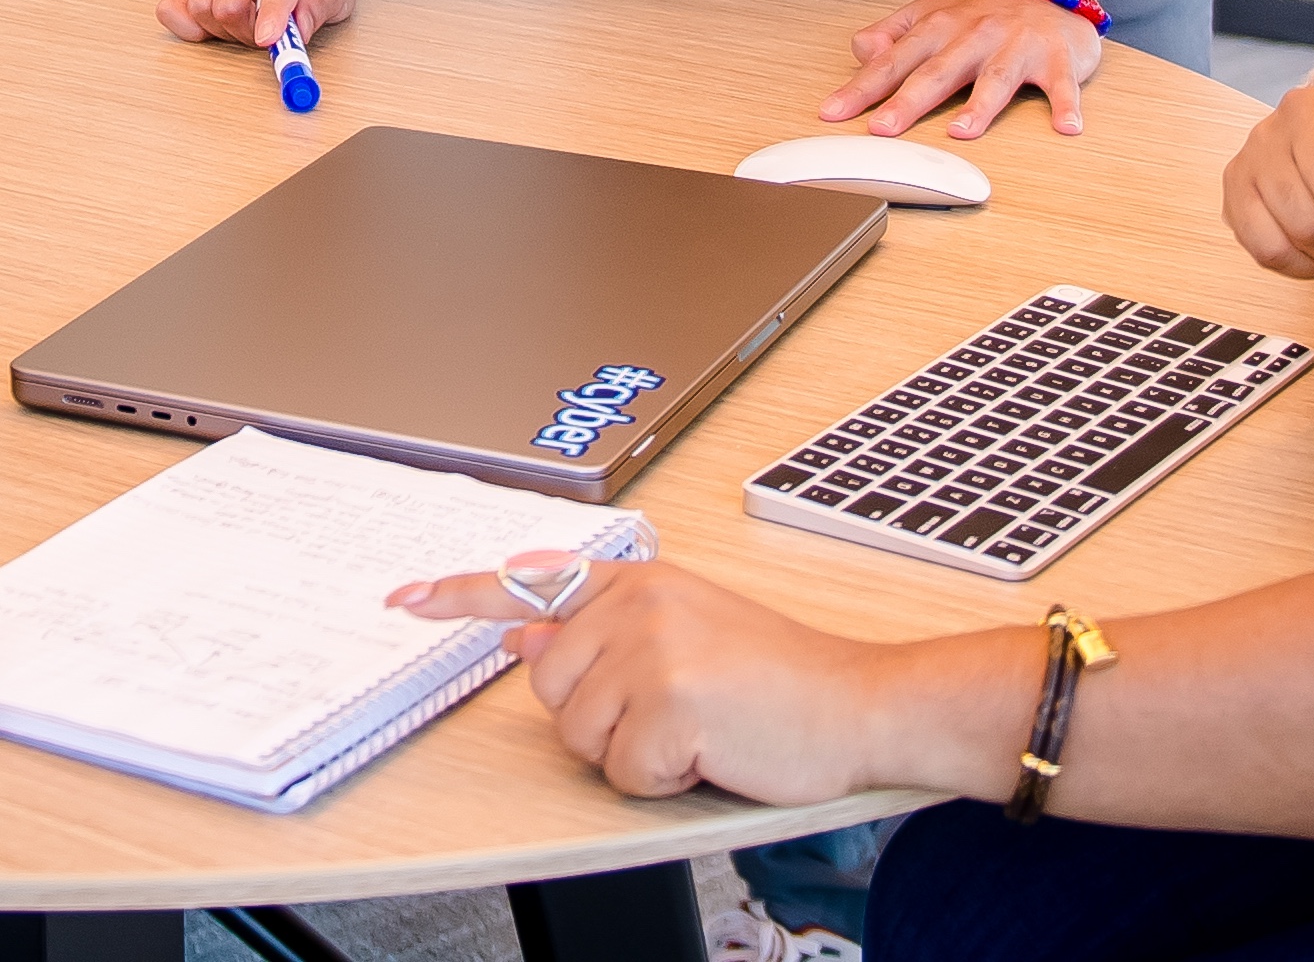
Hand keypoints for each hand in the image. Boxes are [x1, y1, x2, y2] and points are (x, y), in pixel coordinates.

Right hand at [156, 0, 351, 51]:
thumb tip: (295, 34)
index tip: (267, 40)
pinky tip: (218, 22)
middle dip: (249, 33)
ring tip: (249, 22)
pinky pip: (173, 9)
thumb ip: (319, 11)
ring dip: (225, 31)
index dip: (271, 15)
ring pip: (202, 10)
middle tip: (268, 33)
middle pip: (229, 5)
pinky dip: (192, 25)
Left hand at [386, 560, 883, 803]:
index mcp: (646, 581)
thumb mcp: (692, 633)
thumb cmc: (781, 678)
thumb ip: (608, 628)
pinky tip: (708, 750)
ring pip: (578, 737)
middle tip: (673, 709)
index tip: (407, 598)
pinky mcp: (670, 703)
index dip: (462, 595)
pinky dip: (660, 780)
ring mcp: (656, 649)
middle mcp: (644, 603)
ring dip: (631, 753)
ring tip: (696, 727)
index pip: (535, 582)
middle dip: (599, 718)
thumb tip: (523, 632)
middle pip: (549, 687)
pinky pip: (620, 773)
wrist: (858, 703)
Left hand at [823, 0, 1100, 140]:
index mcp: (941, 25)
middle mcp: (976, 33)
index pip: (895, 60)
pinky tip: (1066, 127)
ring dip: (980, 105)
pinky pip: (1062, 84)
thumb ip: (893, 34)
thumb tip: (860, 52)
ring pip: (997, 77)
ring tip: (962, 132)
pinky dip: (1066, 105)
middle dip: (909, 100)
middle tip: (882, 128)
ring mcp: (1018, 44)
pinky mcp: (1057, 57)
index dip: (863, 87)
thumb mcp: (933, 13)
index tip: (833, 112)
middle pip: (940, 71)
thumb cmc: (985, 11)